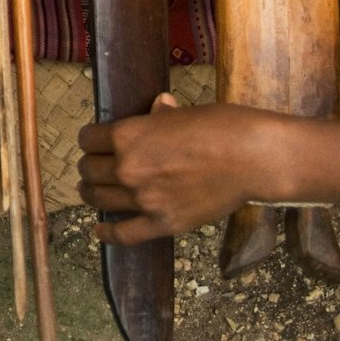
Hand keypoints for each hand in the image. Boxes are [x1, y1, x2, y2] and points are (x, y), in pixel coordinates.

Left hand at [77, 94, 293, 245]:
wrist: (251, 158)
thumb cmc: (220, 127)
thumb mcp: (182, 114)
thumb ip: (159, 117)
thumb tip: (157, 106)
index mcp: (128, 135)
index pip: (88, 139)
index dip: (90, 140)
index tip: (95, 144)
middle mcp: (128, 168)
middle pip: (89, 170)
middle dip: (90, 167)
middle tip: (96, 168)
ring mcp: (144, 199)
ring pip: (99, 199)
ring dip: (92, 195)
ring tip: (94, 192)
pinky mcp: (162, 223)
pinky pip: (123, 234)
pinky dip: (107, 233)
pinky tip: (99, 229)